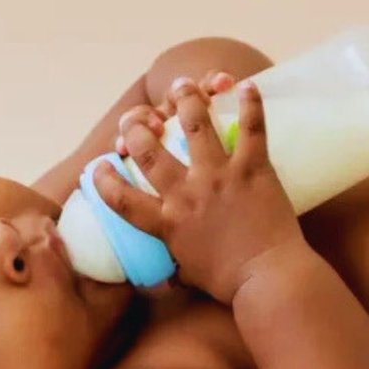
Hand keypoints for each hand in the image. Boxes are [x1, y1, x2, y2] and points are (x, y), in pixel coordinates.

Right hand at [94, 77, 304, 303]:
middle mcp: (185, 194)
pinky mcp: (253, 169)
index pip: (120, 197)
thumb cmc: (229, 283)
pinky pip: (251, 129)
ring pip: (195, 125)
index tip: (98, 166)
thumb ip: (170, 268)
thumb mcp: (187, 274)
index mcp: (166, 222)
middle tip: (137, 119)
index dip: (102, 179)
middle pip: (149, 150)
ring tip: (182, 85)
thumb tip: (157, 282)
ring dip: (186, 100)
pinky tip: (246, 85)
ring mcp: (219, 177)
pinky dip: (250, 105)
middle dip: (136, 128)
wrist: (270, 280)